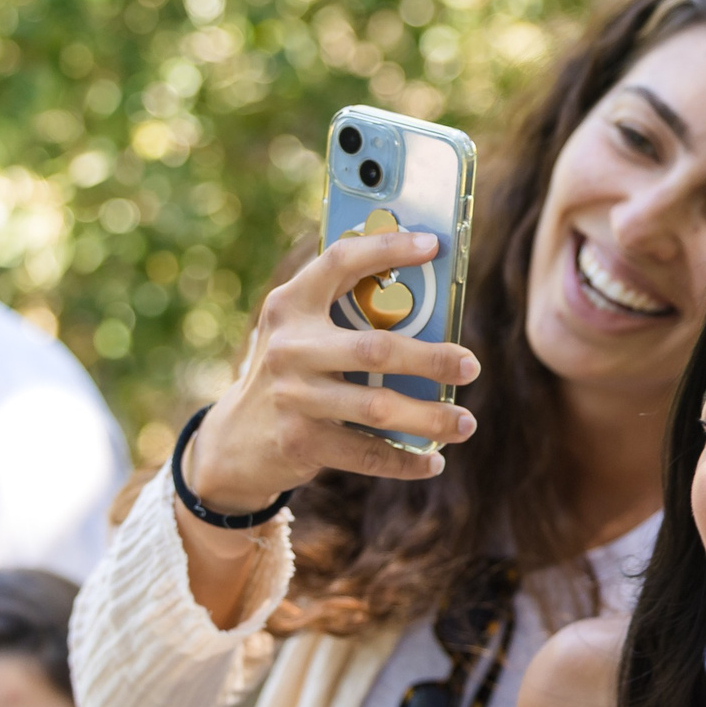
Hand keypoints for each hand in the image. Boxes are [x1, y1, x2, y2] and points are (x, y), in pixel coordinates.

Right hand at [186, 228, 480, 514]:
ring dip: (430, 418)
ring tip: (465, 423)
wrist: (234, 440)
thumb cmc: (291, 373)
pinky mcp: (299, 441)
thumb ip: (346, 312)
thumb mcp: (301, 332)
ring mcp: (293, 397)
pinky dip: (405, 460)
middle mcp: (290, 347)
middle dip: (431, 359)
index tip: (433, 245)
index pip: (339, 261)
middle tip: (471, 366)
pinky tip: (432, 461)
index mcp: (291, 305)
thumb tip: (428, 305)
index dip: (386, 248)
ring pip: (378, 407)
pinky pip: (366, 452)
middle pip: (375, 349)